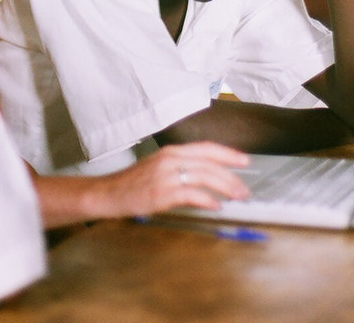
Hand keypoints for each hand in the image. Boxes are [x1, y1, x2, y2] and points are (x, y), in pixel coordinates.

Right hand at [96, 142, 249, 215]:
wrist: (108, 193)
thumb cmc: (133, 182)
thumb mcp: (158, 166)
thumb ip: (181, 167)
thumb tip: (207, 177)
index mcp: (171, 151)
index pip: (207, 148)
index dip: (228, 154)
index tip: (245, 161)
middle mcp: (170, 159)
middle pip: (210, 164)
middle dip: (231, 176)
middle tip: (244, 188)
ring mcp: (165, 176)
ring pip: (204, 177)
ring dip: (225, 188)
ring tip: (236, 197)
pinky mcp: (162, 193)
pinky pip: (192, 194)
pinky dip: (208, 200)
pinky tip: (216, 206)